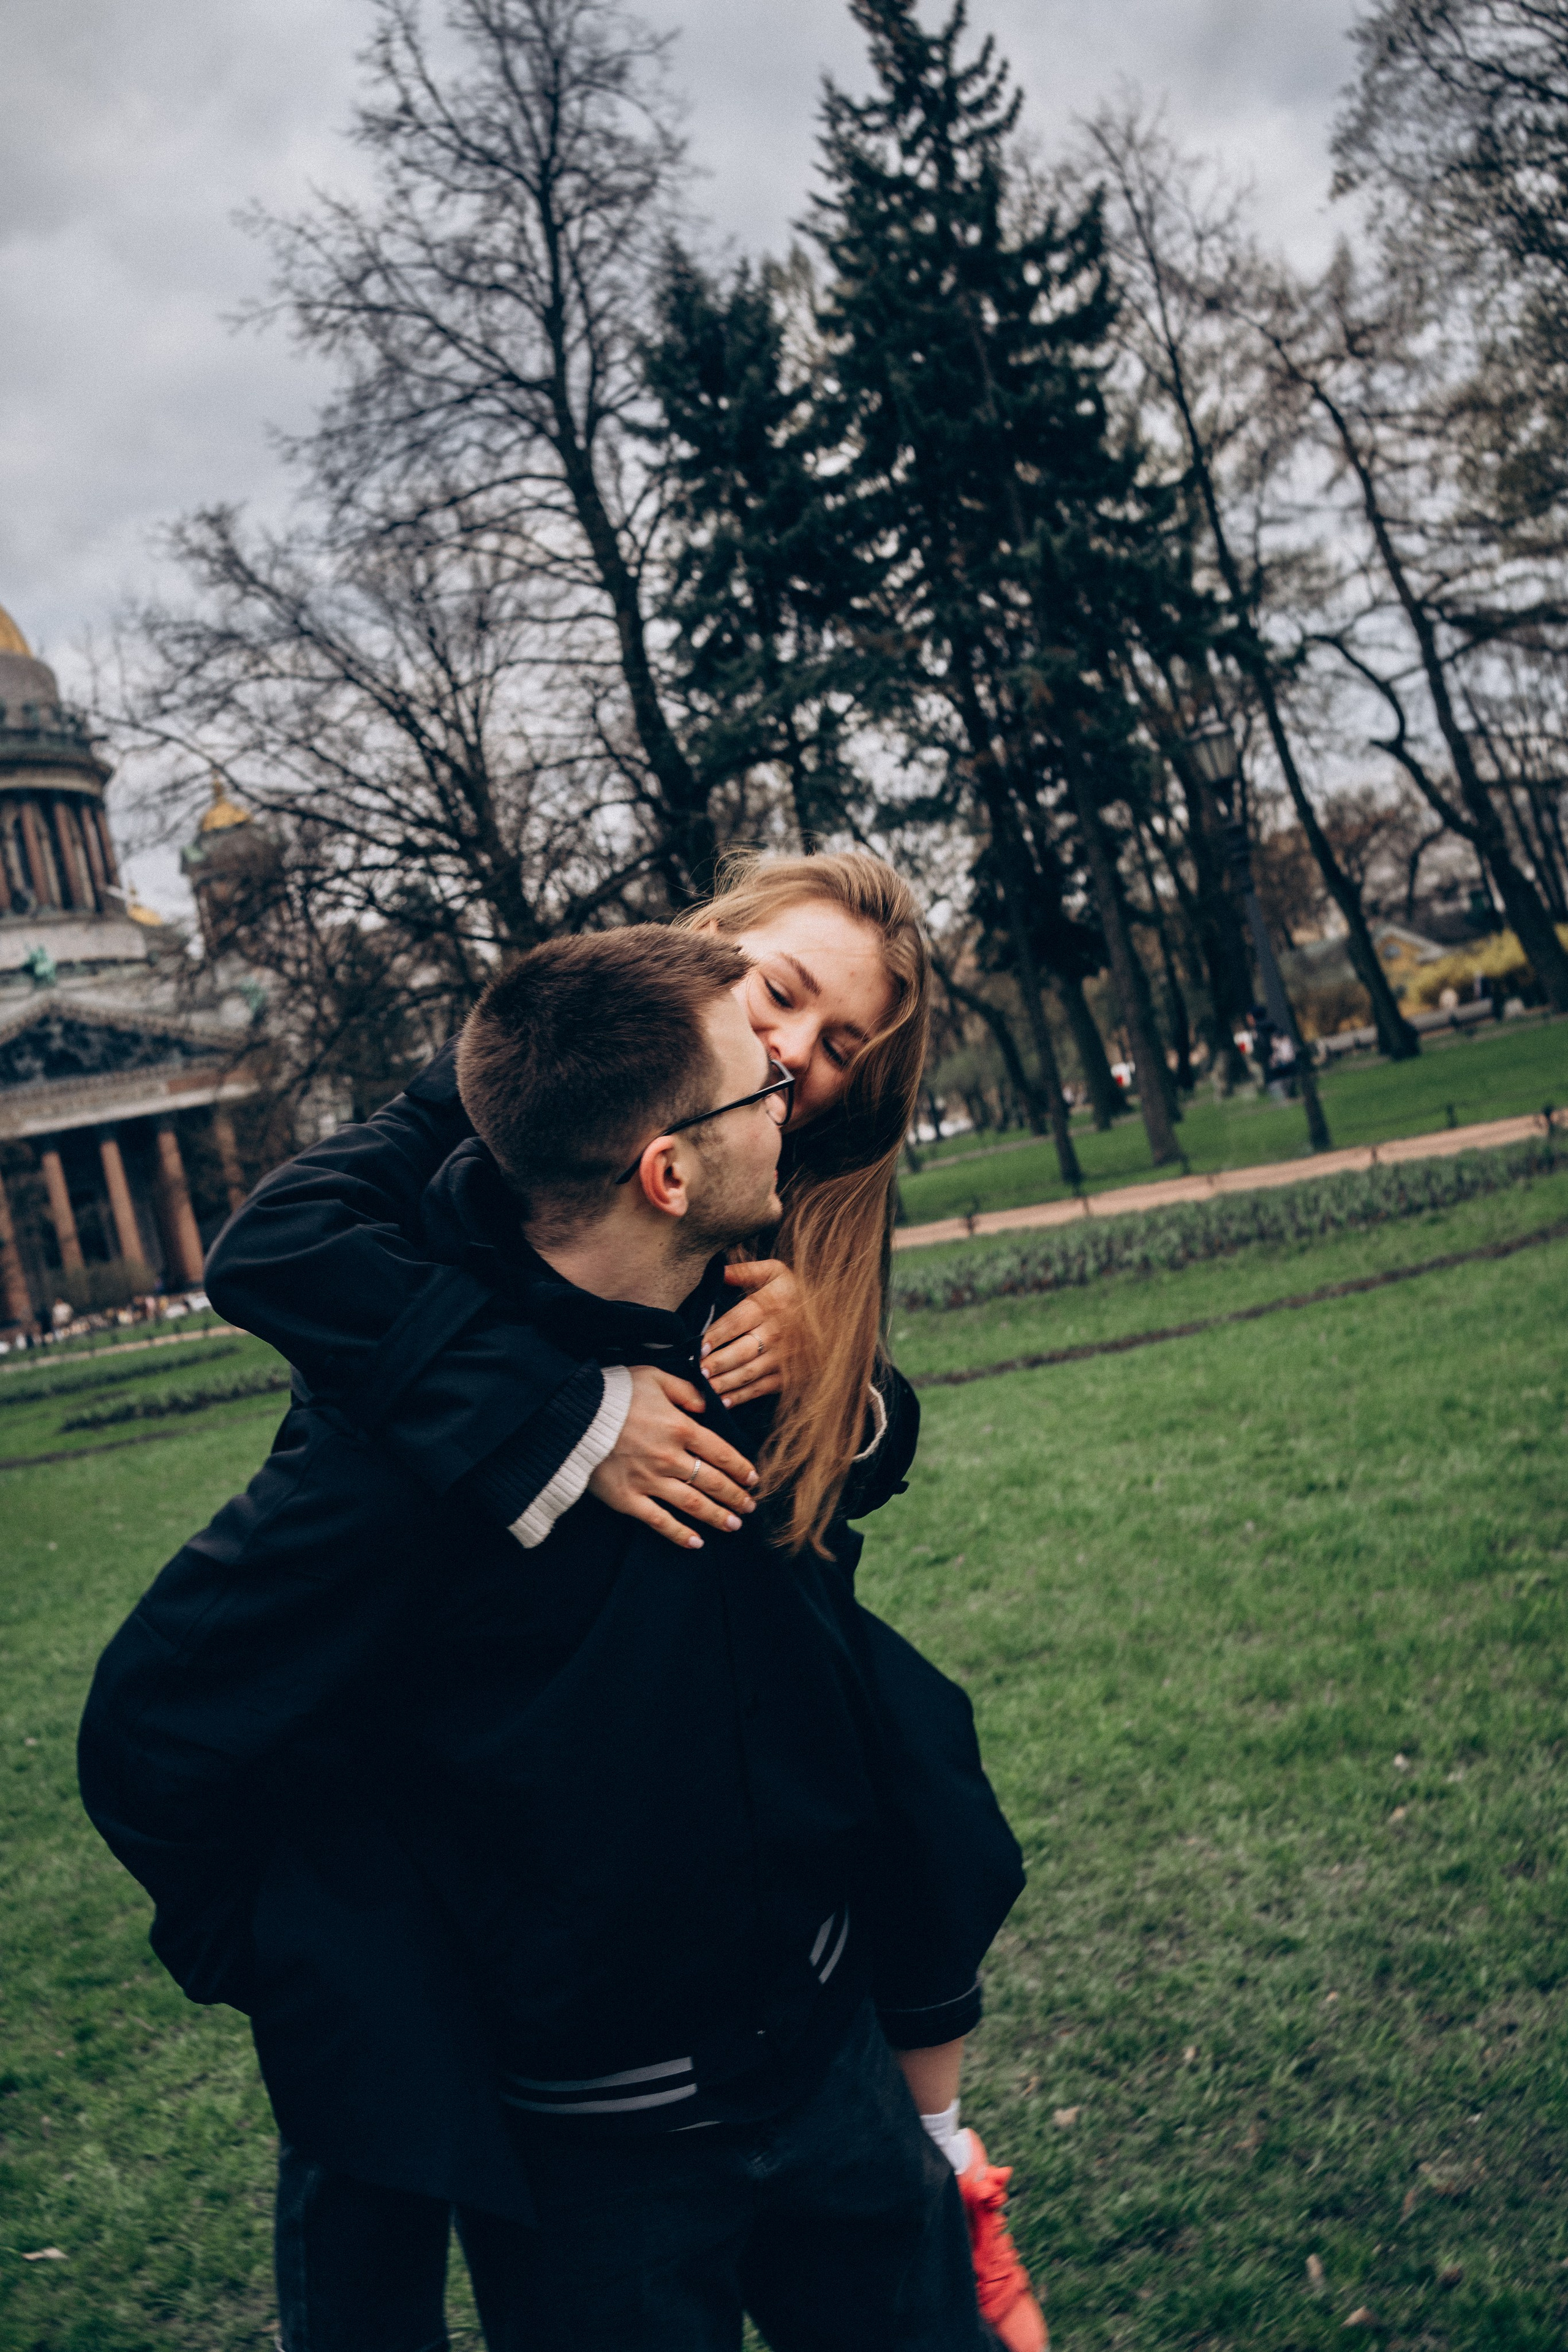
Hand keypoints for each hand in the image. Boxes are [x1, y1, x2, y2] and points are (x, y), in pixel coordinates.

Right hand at [588, 1364, 758, 1550]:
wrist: (570, 1415)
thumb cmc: (612, 1392)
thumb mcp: (653, 1377)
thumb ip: (685, 1390)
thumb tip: (707, 1405)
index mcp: (680, 1427)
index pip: (722, 1453)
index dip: (741, 1469)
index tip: (753, 1479)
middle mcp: (670, 1458)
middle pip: (713, 1482)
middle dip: (735, 1497)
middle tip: (749, 1507)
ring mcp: (649, 1481)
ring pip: (693, 1505)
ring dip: (717, 1517)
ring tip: (734, 1525)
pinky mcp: (626, 1498)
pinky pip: (659, 1521)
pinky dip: (679, 1534)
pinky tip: (696, 1543)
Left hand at [701, 1260, 802, 1404]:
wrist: (835, 1315)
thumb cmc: (796, 1292)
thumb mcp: (774, 1273)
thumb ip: (744, 1271)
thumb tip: (718, 1269)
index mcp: (769, 1306)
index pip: (736, 1322)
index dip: (715, 1335)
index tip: (696, 1347)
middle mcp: (776, 1334)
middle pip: (741, 1352)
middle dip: (718, 1363)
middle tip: (696, 1371)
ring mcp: (783, 1358)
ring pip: (749, 1373)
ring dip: (725, 1383)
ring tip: (703, 1389)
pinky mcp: (788, 1375)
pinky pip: (761, 1388)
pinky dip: (742, 1396)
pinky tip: (723, 1402)